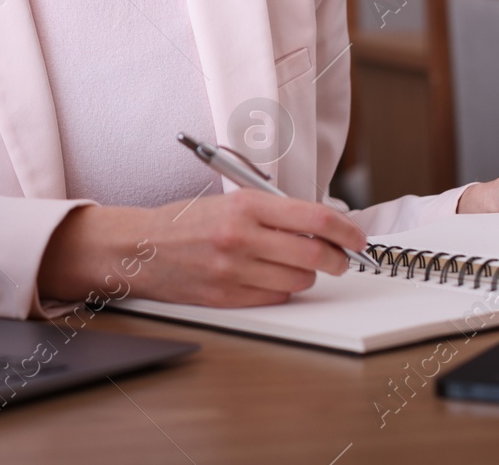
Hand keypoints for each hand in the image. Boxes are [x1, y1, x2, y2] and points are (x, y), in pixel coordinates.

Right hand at [37, 189, 368, 307]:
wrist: (141, 247)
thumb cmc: (187, 221)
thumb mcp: (231, 200)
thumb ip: (275, 212)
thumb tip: (322, 227)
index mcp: (245, 205)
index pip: (314, 219)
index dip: (346, 231)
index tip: (357, 237)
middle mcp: (241, 237)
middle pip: (313, 256)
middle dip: (336, 259)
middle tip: (340, 259)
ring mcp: (233, 271)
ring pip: (297, 282)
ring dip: (305, 276)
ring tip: (291, 266)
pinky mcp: (226, 297)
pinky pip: (274, 299)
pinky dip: (280, 291)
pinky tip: (268, 278)